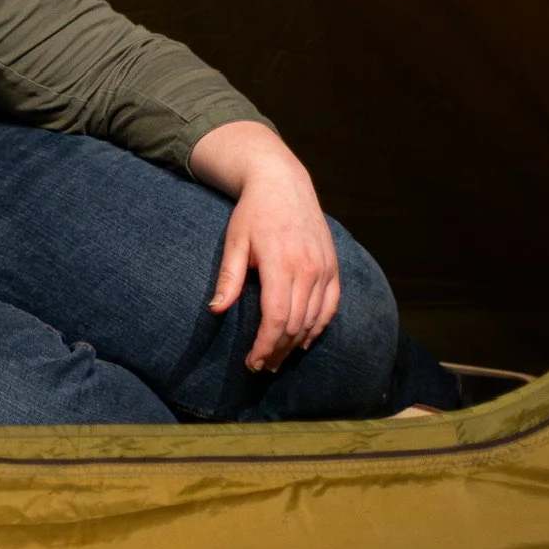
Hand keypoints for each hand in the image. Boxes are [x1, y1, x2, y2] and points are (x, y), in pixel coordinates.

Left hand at [190, 121, 340, 371]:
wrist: (282, 183)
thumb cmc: (253, 213)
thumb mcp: (234, 242)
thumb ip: (228, 278)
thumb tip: (215, 311)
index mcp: (281, 263)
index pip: (277, 317)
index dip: (265, 344)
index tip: (253, 361)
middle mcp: (308, 268)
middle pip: (296, 324)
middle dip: (278, 349)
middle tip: (262, 365)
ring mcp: (324, 267)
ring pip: (314, 319)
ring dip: (296, 343)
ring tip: (278, 358)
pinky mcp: (333, 266)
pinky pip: (331, 306)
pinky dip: (319, 327)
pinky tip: (303, 339)